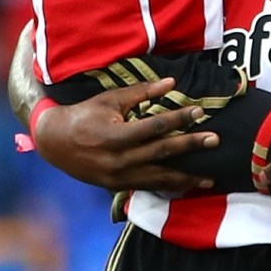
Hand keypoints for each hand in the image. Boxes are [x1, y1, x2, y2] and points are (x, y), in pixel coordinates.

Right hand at [35, 79, 219, 193]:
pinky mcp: (118, 187)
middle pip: (162, 152)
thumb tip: (172, 83)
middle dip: (190, 146)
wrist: (56, 143)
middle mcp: (119, 160)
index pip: (155, 126)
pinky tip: (185, 187)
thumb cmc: (85, 115)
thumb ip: (142, 93)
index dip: (179, 118)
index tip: (200, 112)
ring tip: (209, 179)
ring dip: (185, 178)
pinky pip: (148, 187)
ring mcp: (118, 177)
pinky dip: (167, 187)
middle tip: (215, 141)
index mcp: (116, 135)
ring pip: (158, 178)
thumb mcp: (111, 99)